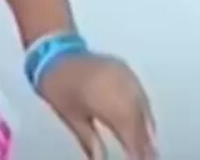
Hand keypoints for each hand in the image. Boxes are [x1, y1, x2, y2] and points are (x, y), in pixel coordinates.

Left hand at [39, 53, 155, 159]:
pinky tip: (143, 123)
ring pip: (144, 108)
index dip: (137, 151)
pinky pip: (140, 94)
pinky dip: (143, 110)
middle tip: (147, 157)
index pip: (130, 133)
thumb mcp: (71, 117)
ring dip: (147, 128)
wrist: (51, 51)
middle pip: (140, 122)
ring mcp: (125, 76)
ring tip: (148, 147)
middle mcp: (122, 88)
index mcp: (108, 102)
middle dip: (144, 142)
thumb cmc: (56, 85)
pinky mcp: (125, 69)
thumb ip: (90, 141)